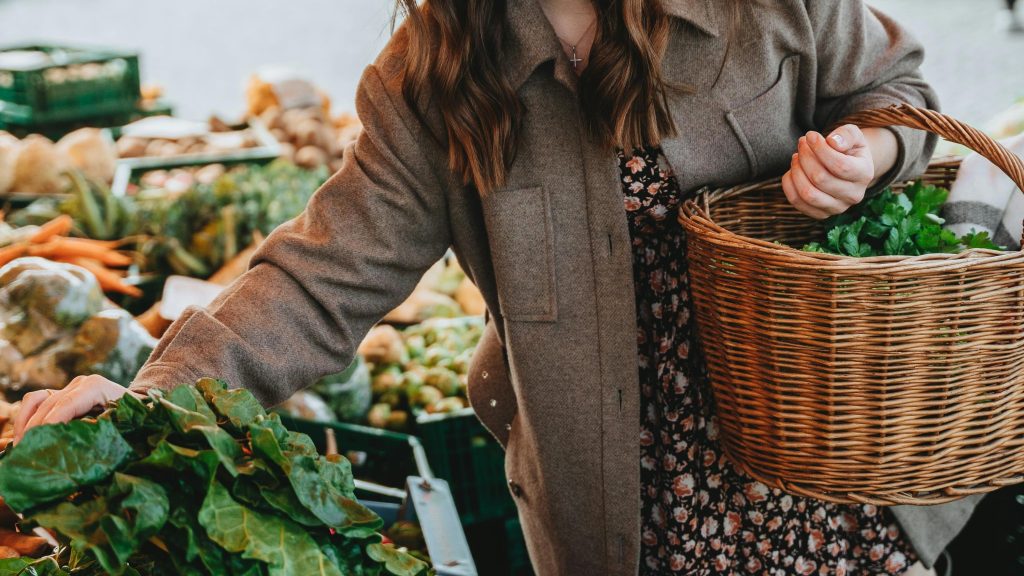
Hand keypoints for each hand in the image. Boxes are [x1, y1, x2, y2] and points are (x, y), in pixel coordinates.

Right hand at [13, 375, 138, 444]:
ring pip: (36, 401)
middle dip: (34, 430)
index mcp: (96, 387)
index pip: (66, 405)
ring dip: (25, 423)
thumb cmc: (136, 417)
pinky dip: (26, 417)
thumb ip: (104, 431)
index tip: (37, 444)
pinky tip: (22, 438)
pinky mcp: (61, 394)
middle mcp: (79, 384)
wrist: (140, 404)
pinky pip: (36, 401)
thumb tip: (78, 447)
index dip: (50, 424)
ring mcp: (68, 387)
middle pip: (48, 405)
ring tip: (21, 447)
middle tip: (25, 454)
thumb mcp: (125, 425)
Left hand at [782, 125, 874, 219]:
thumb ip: (846, 134)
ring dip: (796, 171)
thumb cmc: (847, 148)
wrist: (846, 168)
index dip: (820, 149)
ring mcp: (837, 208)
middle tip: (802, 143)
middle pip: (820, 179)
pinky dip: (789, 184)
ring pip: (808, 193)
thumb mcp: (852, 135)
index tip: (810, 135)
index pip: (840, 165)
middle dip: (806, 157)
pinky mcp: (820, 214)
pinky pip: (797, 202)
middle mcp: (854, 195)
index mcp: (864, 174)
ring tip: (796, 156)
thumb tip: (833, 142)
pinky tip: (793, 170)